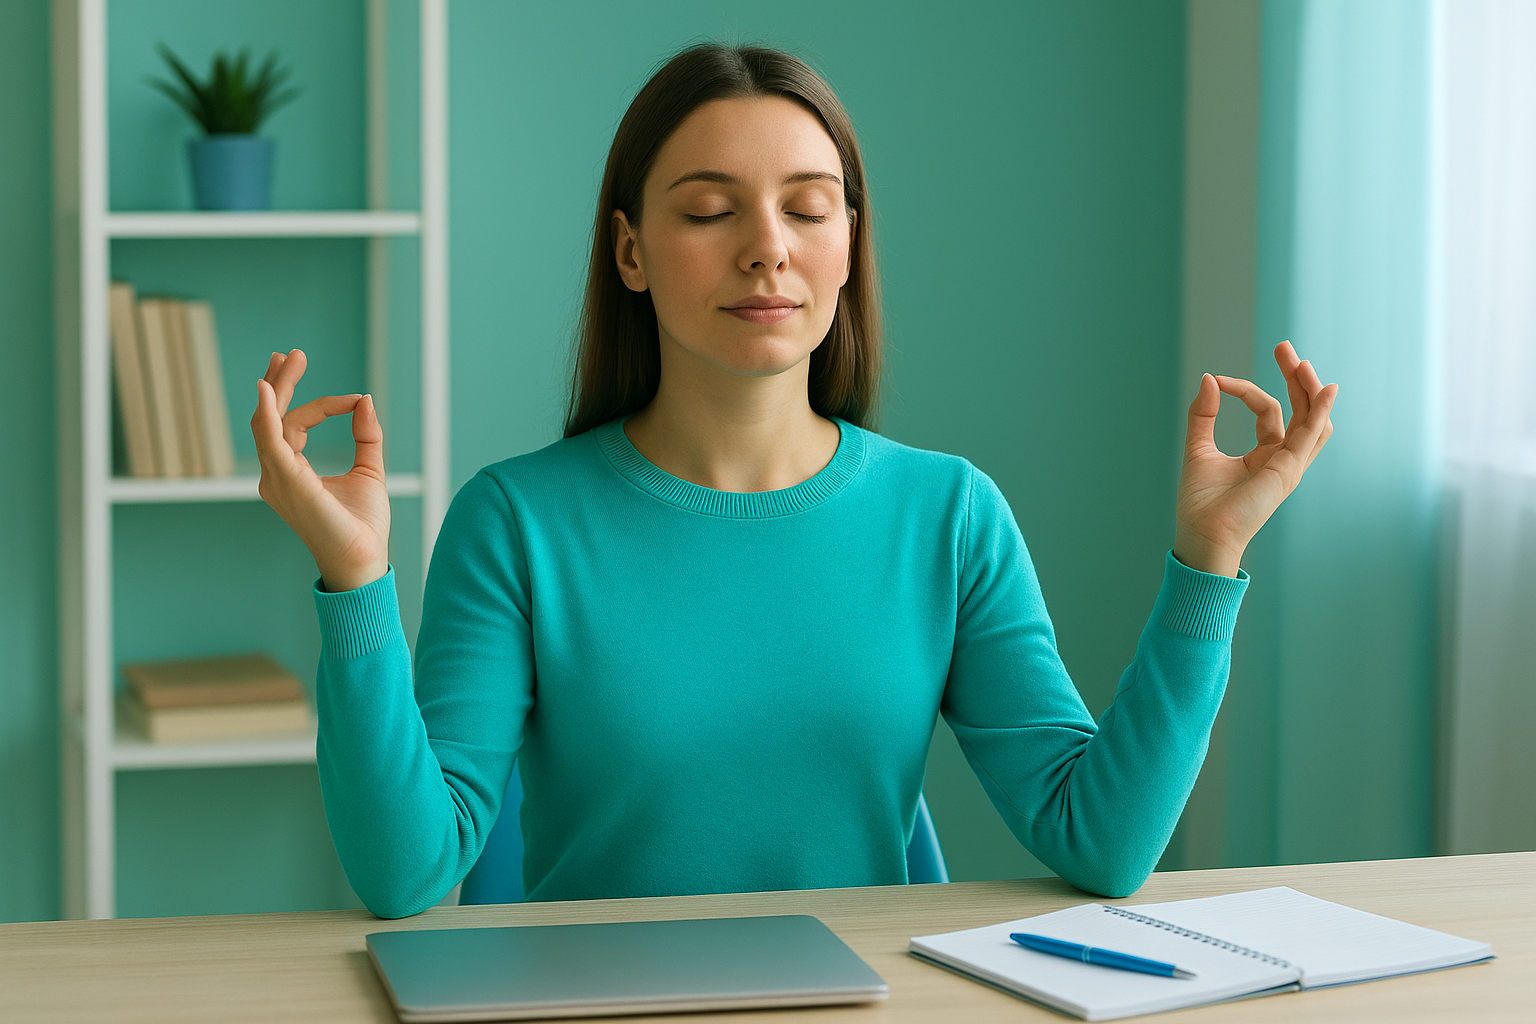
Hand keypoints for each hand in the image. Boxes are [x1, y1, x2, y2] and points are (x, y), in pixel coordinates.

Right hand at [251, 349, 390, 591]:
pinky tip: (267, 389)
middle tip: (291, 354)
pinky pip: (270, 441)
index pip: (296, 424)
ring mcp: (278, 479)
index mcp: (291, 472)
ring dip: (278, 388)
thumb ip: (365, 436)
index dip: (323, 406)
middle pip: (271, 418)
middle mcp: (277, 474)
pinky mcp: (288, 482)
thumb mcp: (368, 470)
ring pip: (268, 423)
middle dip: (280, 383)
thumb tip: (364, 400)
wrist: (364, 557)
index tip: (353, 399)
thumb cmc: (362, 524)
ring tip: (289, 358)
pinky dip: (267, 414)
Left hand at [1173, 341, 1337, 576]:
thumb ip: (1203, 415)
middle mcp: (1283, 457)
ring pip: (1313, 419)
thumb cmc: (1200, 503)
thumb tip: (1209, 379)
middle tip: (1284, 347)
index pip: (1268, 410)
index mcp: (1265, 453)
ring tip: (1300, 361)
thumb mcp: (1198, 449)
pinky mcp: (1289, 470)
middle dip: (1294, 377)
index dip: (1245, 390)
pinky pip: (1312, 436)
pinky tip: (1324, 388)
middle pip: (1300, 409)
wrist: (1202, 534)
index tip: (1219, 381)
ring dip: (1309, 389)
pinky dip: (1320, 411)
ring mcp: (1290, 464)